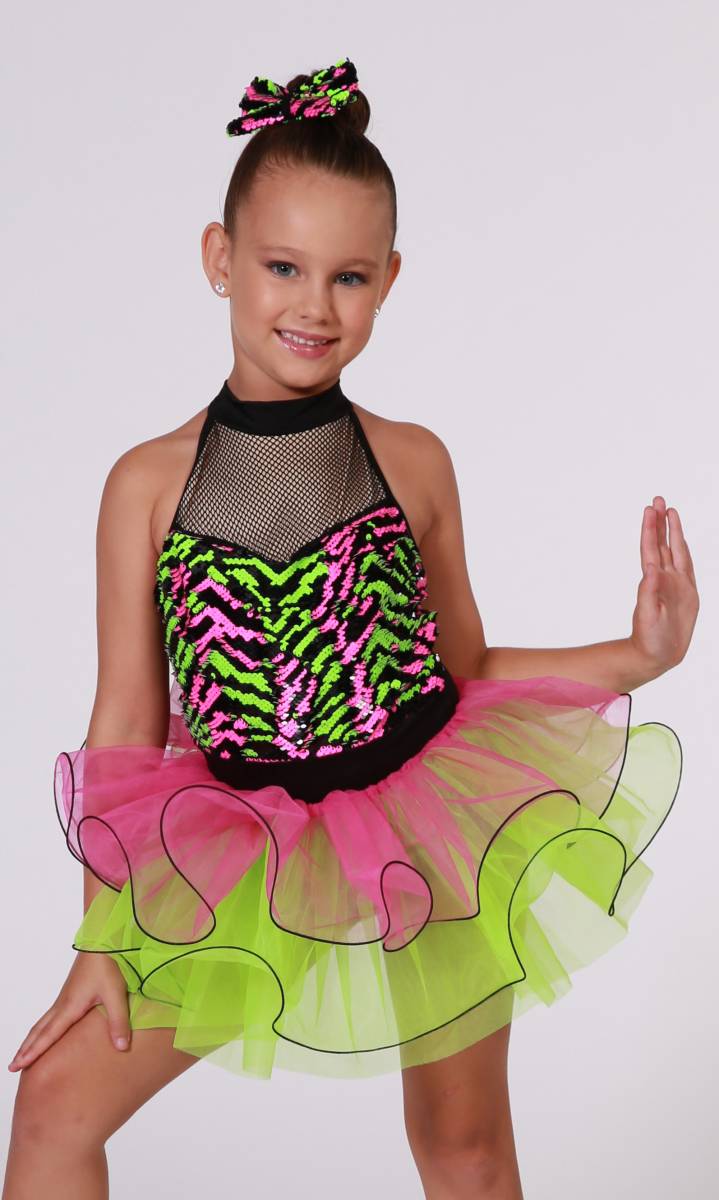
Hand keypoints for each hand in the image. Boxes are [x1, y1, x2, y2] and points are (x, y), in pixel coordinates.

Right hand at [8, 951, 130, 1070]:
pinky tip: (48, 1030)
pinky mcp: (71, 992)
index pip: (48, 1035)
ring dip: (32, 1039)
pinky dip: (42, 1029)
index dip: (33, 1052)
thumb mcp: (116, 993)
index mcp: (70, 1006)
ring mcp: (65, 997)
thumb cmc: (108, 963)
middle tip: (12, 1067)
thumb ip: (118, 1021)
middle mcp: (63, 1003)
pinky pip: (50, 1016)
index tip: (17, 1066)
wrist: (103, 938)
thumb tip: (121, 1048)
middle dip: (25, 1049)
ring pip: (43, 1022)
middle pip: (39, 1030)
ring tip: (24, 1053)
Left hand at [630, 496, 698, 676]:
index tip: (650, 509)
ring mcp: (676, 584)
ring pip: (674, 550)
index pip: (650, 548)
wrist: (656, 655)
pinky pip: (686, 566)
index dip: (650, 529)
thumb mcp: (647, 616)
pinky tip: (681, 540)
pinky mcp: (688, 593)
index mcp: (653, 581)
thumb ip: (648, 591)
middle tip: (658, 498)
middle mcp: (664, 578)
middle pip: (662, 543)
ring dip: (672, 531)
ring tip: (670, 511)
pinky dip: (683, 550)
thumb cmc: (648, 639)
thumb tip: (651, 568)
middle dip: (660, 521)